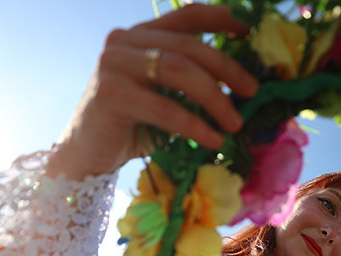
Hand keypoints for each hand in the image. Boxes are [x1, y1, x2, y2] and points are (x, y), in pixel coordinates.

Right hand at [46, 3, 258, 179]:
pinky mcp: (110, 93)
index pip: (186, 15)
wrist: (88, 155)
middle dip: (227, 68)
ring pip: (179, 71)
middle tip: (253, 92)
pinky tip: (213, 140)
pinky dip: (194, 125)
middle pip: (189, 46)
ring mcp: (113, 64)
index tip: (249, 31)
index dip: (221, 18)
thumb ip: (193, 82)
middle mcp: (124, 41)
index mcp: (141, 36)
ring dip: (215, 98)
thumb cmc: (133, 127)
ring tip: (236, 124)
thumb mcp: (167, 96)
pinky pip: (164, 106)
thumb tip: (244, 85)